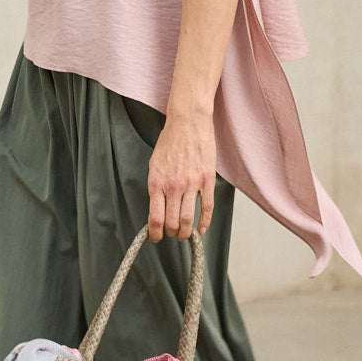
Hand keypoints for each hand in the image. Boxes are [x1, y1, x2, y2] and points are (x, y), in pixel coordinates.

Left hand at [146, 108, 216, 240]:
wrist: (188, 123)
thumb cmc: (169, 142)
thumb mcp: (154, 165)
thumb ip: (156, 186)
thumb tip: (158, 207)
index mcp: (157, 182)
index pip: (155, 217)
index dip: (155, 233)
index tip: (156, 238)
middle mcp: (173, 186)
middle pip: (173, 222)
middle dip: (171, 233)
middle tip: (172, 235)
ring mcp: (192, 184)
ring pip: (189, 219)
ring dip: (185, 232)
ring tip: (184, 235)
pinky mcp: (207, 179)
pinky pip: (207, 207)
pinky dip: (205, 222)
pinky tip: (202, 229)